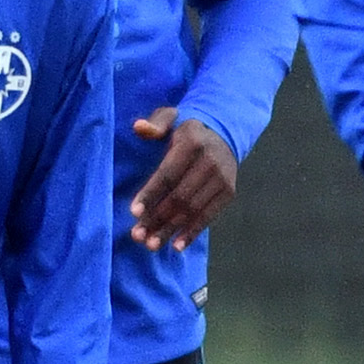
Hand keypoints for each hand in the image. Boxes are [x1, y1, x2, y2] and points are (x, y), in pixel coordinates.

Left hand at [126, 110, 239, 248]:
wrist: (225, 133)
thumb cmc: (188, 130)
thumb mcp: (171, 117)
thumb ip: (155, 123)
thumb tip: (139, 127)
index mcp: (192, 142)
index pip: (168, 173)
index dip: (151, 194)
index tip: (134, 212)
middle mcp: (210, 161)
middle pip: (179, 197)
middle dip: (157, 218)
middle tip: (137, 236)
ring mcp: (222, 178)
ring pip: (193, 210)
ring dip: (171, 230)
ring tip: (152, 245)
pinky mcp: (229, 191)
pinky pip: (209, 216)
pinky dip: (193, 232)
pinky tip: (177, 246)